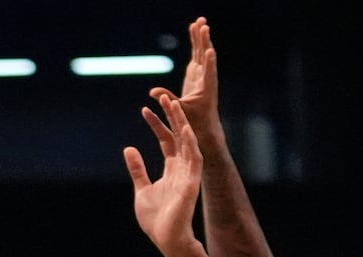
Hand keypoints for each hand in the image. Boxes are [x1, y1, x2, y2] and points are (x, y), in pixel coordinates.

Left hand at [124, 95, 202, 254]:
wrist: (166, 239)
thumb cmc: (155, 220)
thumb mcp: (141, 189)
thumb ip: (138, 169)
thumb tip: (129, 149)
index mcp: (171, 170)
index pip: (165, 140)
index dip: (156, 125)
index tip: (144, 110)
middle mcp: (182, 168)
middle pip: (177, 136)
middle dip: (171, 116)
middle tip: (163, 96)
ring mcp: (188, 174)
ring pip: (186, 141)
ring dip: (180, 122)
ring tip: (174, 103)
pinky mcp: (192, 182)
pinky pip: (194, 158)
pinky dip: (189, 142)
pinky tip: (184, 127)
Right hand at [148, 17, 223, 148]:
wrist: (204, 128)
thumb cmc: (194, 124)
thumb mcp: (180, 113)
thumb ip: (168, 100)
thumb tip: (152, 92)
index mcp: (206, 89)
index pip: (208, 74)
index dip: (209, 62)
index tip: (210, 51)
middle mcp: (206, 79)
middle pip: (205, 57)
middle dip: (204, 42)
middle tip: (203, 26)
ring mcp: (202, 75)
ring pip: (202, 52)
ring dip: (201, 37)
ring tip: (200, 21)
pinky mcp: (197, 74)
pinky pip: (197, 53)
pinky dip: (196, 41)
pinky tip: (195, 29)